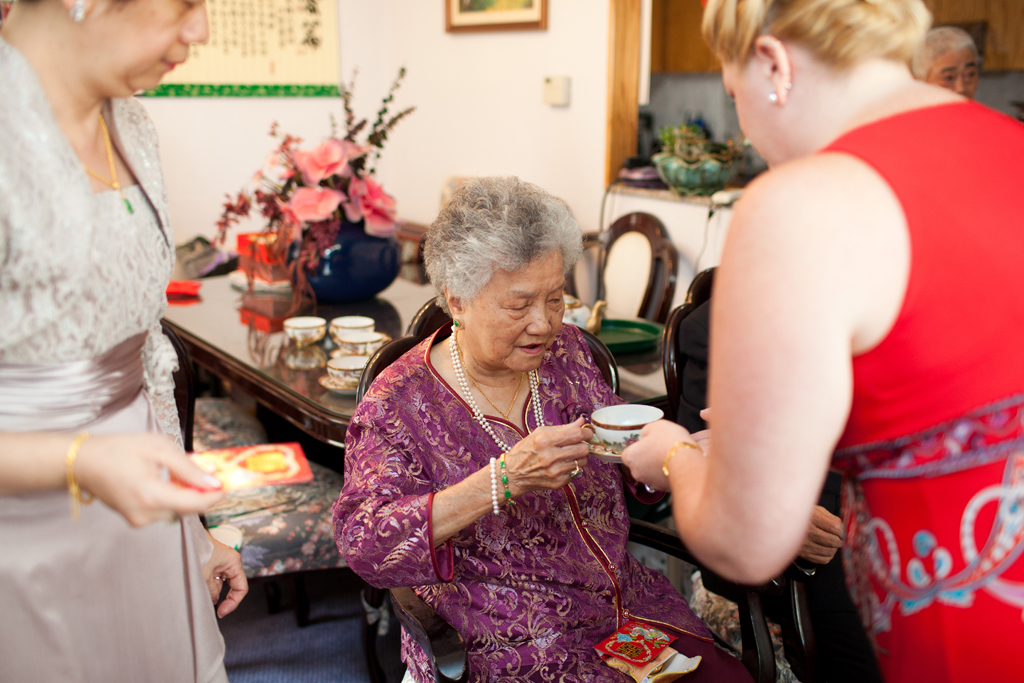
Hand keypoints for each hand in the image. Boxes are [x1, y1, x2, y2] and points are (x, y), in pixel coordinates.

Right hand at [74, 433, 224, 527]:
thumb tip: (213, 481)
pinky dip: (172, 497)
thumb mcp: (158, 448)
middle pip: (189, 508)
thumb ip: (188, 467)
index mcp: (152, 496)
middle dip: (203, 492)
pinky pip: (164, 510)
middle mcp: (146, 514)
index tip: (229, 483)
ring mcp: (138, 520)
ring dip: (187, 494)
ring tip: (184, 473)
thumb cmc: (118, 449)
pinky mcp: (135, 519)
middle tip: (212, 474)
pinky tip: (168, 481)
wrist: (82, 462)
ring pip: (177, 510)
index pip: (196, 503)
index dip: (216, 495)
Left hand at [203, 534, 247, 617]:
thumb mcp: (204, 575)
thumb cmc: (197, 549)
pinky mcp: (210, 562)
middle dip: (224, 598)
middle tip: (217, 611)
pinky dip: (208, 585)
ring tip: (204, 599)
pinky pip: (213, 578)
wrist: (184, 536)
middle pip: (232, 586)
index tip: (222, 612)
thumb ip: (211, 591)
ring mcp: (220, 562)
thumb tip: (214, 600)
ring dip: (213, 592)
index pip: (241, 588)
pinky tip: (200, 590)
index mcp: (233, 562)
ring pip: (220, 583)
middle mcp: (229, 562)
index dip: (233, 602)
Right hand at [505, 418, 591, 495]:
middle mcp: (550, 456)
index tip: (586, 432)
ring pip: (583, 461)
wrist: (512, 474)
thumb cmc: (525, 450)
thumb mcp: (540, 433)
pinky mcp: (558, 482)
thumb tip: (582, 421)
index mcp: (545, 440)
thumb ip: (563, 427)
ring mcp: (555, 471)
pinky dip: (571, 467)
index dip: (586, 432)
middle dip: (584, 445)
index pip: (577, 435)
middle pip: (583, 449)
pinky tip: (561, 465)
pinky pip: (576, 472)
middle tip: (578, 444)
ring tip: (568, 455)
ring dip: (579, 457)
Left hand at [620, 420, 696, 490]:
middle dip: (648, 457)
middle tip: (661, 448)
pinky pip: (663, 479)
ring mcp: (650, 482)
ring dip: (658, 466)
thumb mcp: (656, 426)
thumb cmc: (669, 442)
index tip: (648, 443)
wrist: (687, 462)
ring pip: (651, 472)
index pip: (628, 454)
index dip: (638, 448)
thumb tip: (646, 436)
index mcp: (630, 457)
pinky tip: (677, 465)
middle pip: (639, 464)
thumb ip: (646, 431)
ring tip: (671, 456)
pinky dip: (668, 473)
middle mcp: (637, 472)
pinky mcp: (663, 489)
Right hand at [798, 505, 843, 564]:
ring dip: (834, 548)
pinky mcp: (804, 554)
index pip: (836, 527)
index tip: (842, 531)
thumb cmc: (804, 515)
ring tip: (831, 544)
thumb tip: (844, 529)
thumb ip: (831, 518)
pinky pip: (823, 559)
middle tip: (839, 538)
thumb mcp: (817, 510)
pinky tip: (825, 549)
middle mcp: (808, 532)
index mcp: (813, 518)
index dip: (843, 531)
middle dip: (840, 540)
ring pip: (829, 552)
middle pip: (833, 541)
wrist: (784, 522)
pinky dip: (828, 556)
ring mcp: (805, 544)